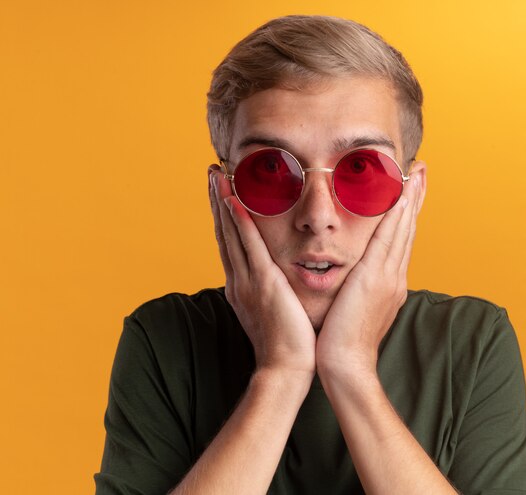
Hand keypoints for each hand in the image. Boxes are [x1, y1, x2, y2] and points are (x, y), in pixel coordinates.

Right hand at [209, 169, 316, 376]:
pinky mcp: (262, 282)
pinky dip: (238, 220)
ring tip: (216, 174)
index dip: (223, 216)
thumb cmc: (286, 344)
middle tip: (212, 172)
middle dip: (216, 201)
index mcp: (242, 286)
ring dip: (222, 201)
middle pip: (224, 231)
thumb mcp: (273, 312)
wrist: (285, 368)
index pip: (230, 243)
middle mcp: (238, 279)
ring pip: (231, 232)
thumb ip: (270, 292)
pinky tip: (233, 199)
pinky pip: (248, 245)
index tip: (221, 192)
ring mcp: (247, 280)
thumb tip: (275, 281)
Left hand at [316, 164, 425, 377]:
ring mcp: (389, 277)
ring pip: (402, 230)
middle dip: (415, 198)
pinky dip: (396, 217)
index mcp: (389, 282)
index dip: (407, 213)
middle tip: (422, 170)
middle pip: (408, 229)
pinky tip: (400, 195)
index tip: (410, 189)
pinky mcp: (376, 279)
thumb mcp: (356, 307)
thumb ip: (361, 289)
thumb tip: (358, 278)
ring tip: (417, 173)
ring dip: (410, 199)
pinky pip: (388, 241)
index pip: (400, 239)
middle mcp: (394, 276)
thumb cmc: (344, 340)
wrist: (346, 365)